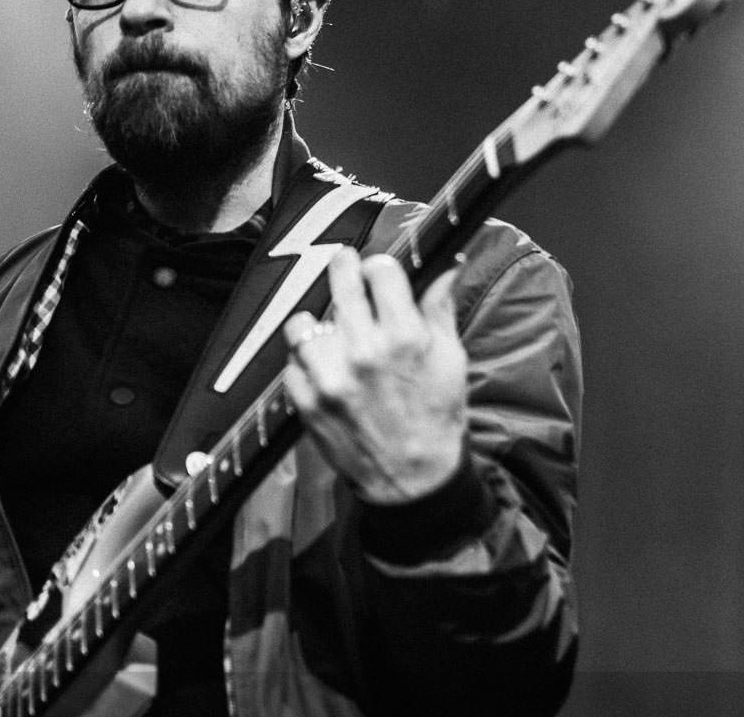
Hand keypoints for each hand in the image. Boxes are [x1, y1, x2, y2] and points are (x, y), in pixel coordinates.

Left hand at [281, 248, 467, 503]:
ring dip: (317, 321)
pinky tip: (322, 368)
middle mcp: (364, 351)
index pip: (381, 270)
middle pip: (341, 283)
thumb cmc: (436, 416)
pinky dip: (304, 362)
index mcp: (405, 336)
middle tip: (343, 264)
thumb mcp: (452, 359)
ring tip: (329, 329)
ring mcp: (330, 377)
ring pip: (305, 322)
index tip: (377, 270)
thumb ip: (441, 310)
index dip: (379, 266)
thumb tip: (447, 268)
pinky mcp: (307, 402)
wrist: (413, 478)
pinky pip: (292, 363)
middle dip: (343, 268)